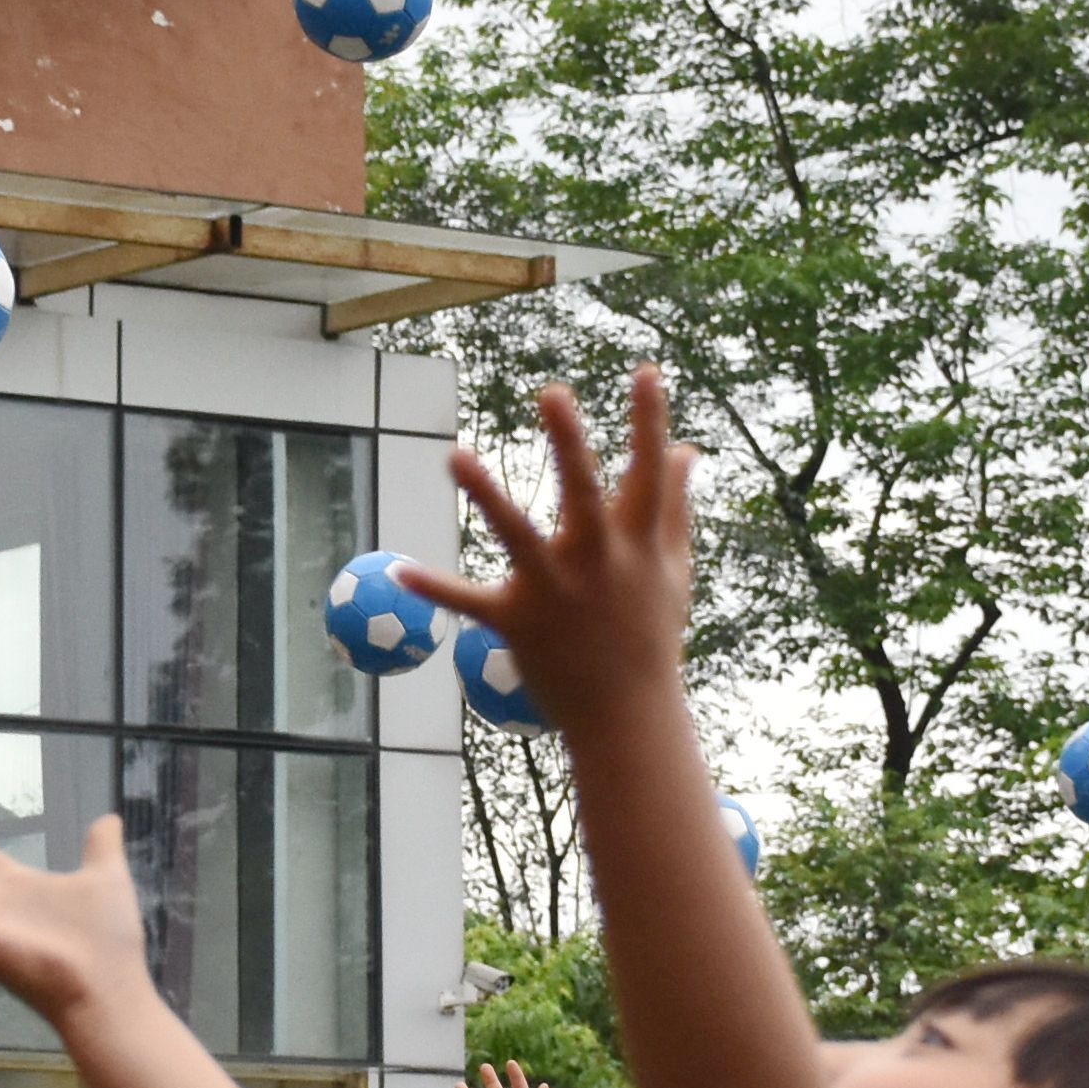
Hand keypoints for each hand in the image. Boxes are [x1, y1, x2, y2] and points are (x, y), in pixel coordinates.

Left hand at [407, 371, 699, 732]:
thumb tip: (688, 449)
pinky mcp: (519, 623)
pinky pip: (472, 603)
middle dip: (570, 443)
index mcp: (638, 544)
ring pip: (518, 536)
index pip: (650, 472)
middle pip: (585, 492)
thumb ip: (674, 504)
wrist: (630, 717)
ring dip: (486, 495)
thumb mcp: (672, 568)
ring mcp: (557, 592)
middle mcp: (600, 562)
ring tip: (455, 455)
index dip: (649, 421)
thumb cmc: (651, 633)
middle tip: (552, 393)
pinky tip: (399, 570)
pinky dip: (435, 589)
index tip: (645, 371)